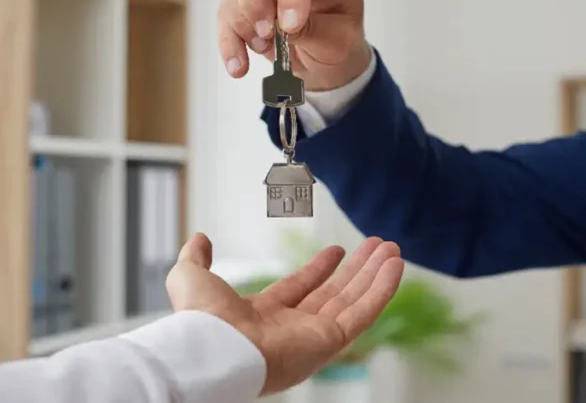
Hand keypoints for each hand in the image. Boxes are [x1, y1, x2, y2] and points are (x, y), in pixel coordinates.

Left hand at [166, 233, 403, 394]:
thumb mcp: (190, 276)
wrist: (214, 346)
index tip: (337, 251)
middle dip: (356, 270)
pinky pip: (363, 313)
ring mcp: (313, 336)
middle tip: (375, 247)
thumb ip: (196, 258)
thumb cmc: (199, 318)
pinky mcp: (330, 342)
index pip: (300, 289)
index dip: (319, 269)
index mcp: (264, 315)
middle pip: (334, 294)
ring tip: (392, 250)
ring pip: (353, 301)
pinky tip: (395, 267)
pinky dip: (381, 290)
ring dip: (374, 275)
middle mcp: (292, 327)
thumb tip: (200, 238)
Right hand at [216, 0, 371, 91]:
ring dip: (238, 19)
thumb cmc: (337, 40)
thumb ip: (312, 30)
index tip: (291, 25)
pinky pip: (222, 12)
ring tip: (262, 48)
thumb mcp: (338, 41)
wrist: (322, 58)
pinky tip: (239, 66)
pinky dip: (228, 42)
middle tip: (266, 34)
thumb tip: (278, 26)